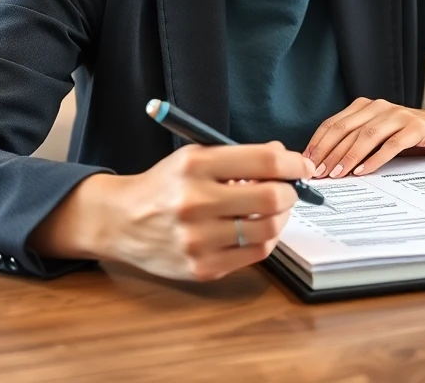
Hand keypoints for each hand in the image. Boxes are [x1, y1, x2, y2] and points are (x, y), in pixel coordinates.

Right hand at [54, 142, 313, 281]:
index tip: (303, 166)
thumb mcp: (193, 157)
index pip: (263, 162)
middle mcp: (195, 202)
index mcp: (195, 166)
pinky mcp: (201, 268)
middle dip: (290, 192)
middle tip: (288, 190)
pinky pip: (255, 255)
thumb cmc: (164, 185)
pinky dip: (264, 240)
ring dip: (279, 218)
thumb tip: (283, 157)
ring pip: (267, 230)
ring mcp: (198, 240)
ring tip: (270, 210)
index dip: (293, 164)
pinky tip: (254, 230)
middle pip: (271, 198)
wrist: (121, 222)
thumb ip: (238, 156)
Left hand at [304, 99, 424, 178]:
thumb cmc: (413, 137)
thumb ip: (359, 144)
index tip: (305, 163)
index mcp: (365, 107)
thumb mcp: (382, 138)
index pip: (333, 124)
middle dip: (328, 152)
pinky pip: (391, 144)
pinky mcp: (415, 127)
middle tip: (316, 173)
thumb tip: (327, 165)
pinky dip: (374, 159)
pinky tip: (363, 171)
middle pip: (345, 129)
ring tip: (336, 174)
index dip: (317, 143)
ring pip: (366, 135)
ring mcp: (398, 115)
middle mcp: (379, 107)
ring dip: (348, 156)